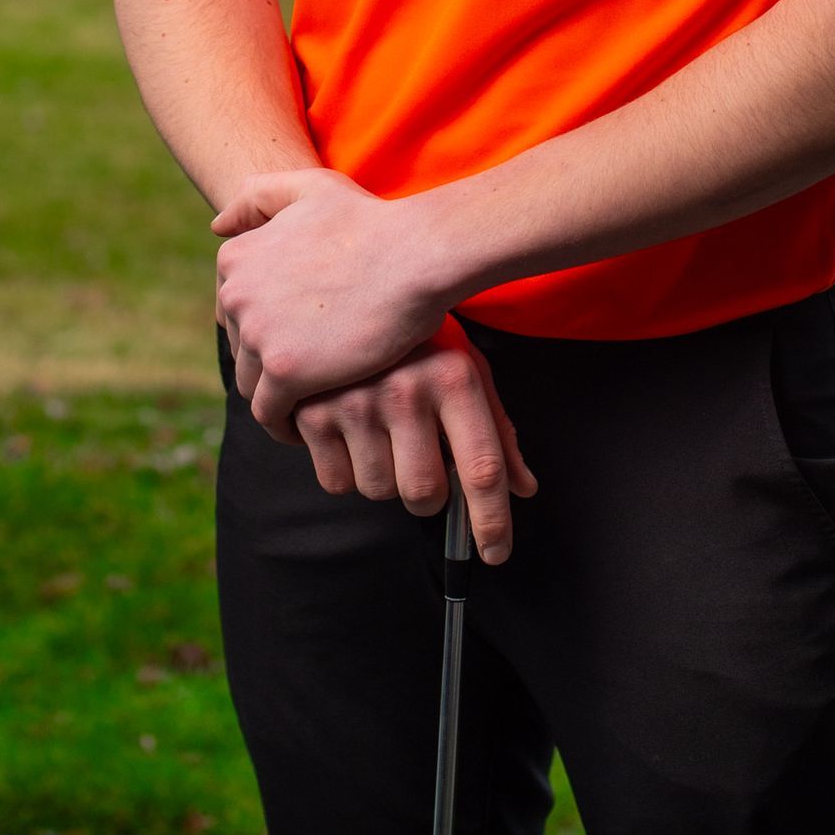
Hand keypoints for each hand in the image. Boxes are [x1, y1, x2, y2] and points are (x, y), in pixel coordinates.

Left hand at [212, 169, 448, 434]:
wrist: (414, 254)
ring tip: (314, 402)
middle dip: (271, 362)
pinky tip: (311, 426)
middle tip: (313, 373)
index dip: (266, 328)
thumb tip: (216, 227)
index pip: (234, 312)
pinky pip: (270, 414)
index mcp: (236, 257)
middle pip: (241, 349)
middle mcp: (236, 294)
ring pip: (252, 384)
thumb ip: (258, 198)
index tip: (296, 340)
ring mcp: (258, 334)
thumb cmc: (371, 221)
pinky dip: (284, 425)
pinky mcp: (284, 371)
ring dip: (277, 396)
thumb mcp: (310, 188)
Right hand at [290, 317, 537, 564]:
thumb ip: (496, 430)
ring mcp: (355, 399)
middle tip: (424, 465)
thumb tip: (522, 488)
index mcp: (455, 376)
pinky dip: (346, 470)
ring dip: (385, 477)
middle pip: (425, 493)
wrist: (348, 282)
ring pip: (378, 491)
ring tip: (383, 434)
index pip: (483, 468)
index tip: (496, 552)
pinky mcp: (312, 408)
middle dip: (429, 494)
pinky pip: (336, 481)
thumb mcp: (464, 366)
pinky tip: (351, 432)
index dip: (492, 522)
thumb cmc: (418, 336)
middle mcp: (407, 388)